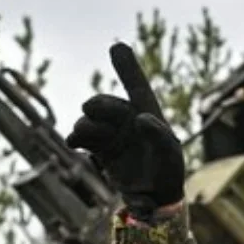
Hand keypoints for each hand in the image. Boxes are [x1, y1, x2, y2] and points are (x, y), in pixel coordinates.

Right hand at [65, 42, 184, 221]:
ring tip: (81, 135)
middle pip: (108, 106)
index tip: (117, 47)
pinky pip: (84, 139)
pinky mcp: (101, 150)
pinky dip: (77, 138)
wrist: (157, 196)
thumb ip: (160, 136)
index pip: (138, 88)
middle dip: (99, 106)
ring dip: (85, 126)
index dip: (128, 69)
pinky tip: (73, 142)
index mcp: (149, 115)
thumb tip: (141, 118)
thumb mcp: (170, 155)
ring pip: (92, 123)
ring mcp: (113, 135)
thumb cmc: (169, 172)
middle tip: (89, 109)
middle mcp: (129, 121)